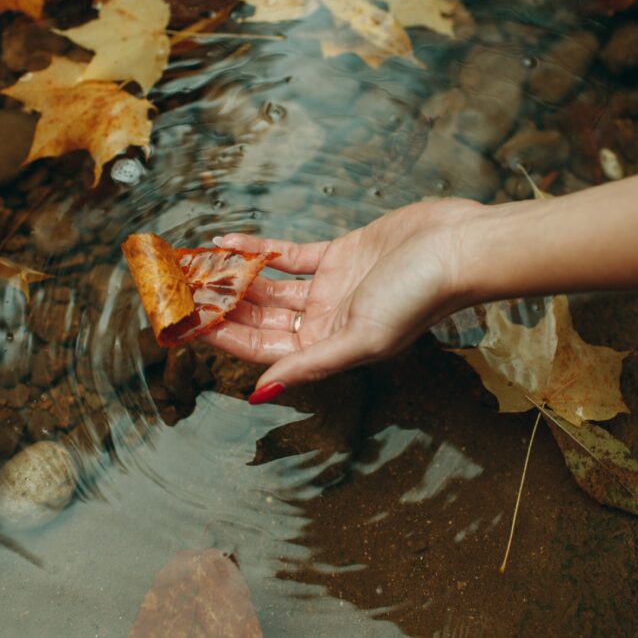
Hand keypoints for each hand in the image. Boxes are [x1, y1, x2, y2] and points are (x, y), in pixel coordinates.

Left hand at [201, 198, 484, 401]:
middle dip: (222, 306)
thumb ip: (310, 365)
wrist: (457, 247)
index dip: (223, 337)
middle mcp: (325, 323)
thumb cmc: (418, 298)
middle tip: (180, 290)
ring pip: (268, 287)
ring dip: (234, 277)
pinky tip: (227, 242)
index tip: (186, 324)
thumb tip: (261, 395)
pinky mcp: (338, 255)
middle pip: (259, 319)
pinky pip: (288, 256)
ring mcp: (329, 288)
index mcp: (328, 349)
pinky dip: (259, 250)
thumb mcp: (361, 338)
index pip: (262, 349)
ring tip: (195, 265)